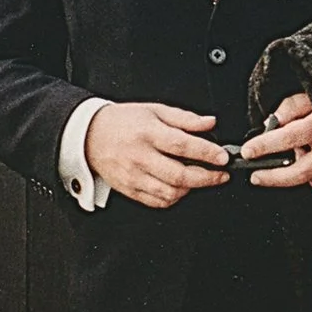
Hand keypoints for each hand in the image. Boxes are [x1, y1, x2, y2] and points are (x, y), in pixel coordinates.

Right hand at [83, 102, 231, 208]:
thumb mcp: (153, 110)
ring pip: (170, 192)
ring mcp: (133, 176)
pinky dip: (174, 197)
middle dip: (207, 178)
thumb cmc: (122, 122)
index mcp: (147, 133)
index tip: (223, 157)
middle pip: (179, 175)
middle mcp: (139, 156)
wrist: (89, 136)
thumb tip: (210, 124)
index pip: (181, 145)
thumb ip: (184, 118)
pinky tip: (180, 187)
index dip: (206, 153)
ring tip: (199, 179)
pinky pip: (157, 201)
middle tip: (221, 174)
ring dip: (191, 188)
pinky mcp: (129, 189)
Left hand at [241, 90, 311, 194]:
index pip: (289, 137)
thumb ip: (291, 107)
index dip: (264, 146)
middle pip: (300, 171)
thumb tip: (271, 122)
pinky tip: (310, 169)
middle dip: (273, 177)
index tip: (247, 151)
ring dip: (296, 174)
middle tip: (255, 176)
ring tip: (290, 160)